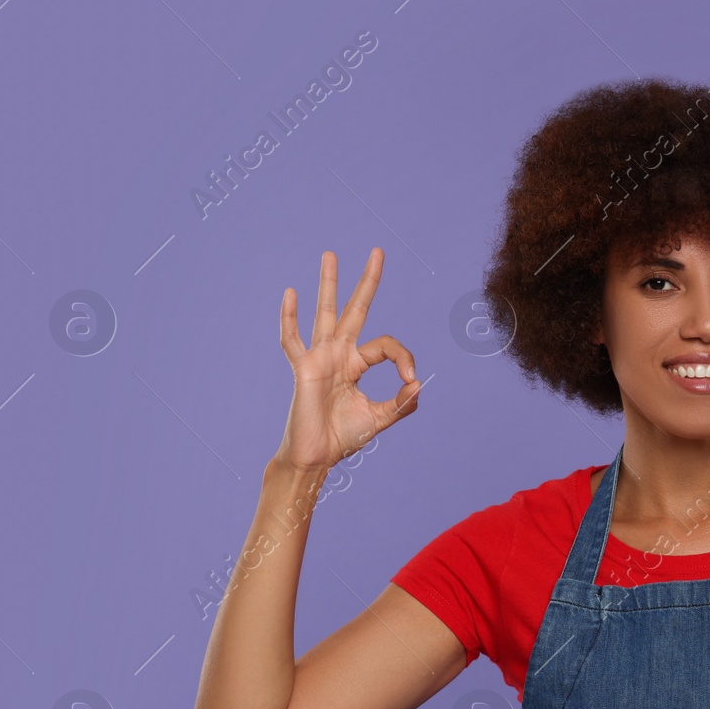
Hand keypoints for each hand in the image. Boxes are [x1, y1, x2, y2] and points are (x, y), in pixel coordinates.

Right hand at [274, 247, 420, 472]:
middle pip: (355, 309)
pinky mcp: (303, 369)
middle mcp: (339, 355)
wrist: (316, 457)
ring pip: (325, 313)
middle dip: (367, 282)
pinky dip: (290, 318)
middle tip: (378, 251)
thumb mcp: (380, 419)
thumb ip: (402, 404)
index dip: (403, 358)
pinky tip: (291, 293)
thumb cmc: (343, 438)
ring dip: (329, 284)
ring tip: (331, 255)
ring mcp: (319, 358)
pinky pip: (293, 340)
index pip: (386, 346)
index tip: (410, 380)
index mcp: (356, 364)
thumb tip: (419, 384)